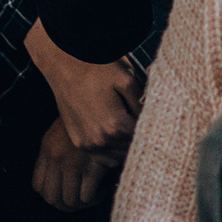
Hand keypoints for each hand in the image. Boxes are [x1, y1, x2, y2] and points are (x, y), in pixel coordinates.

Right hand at [26, 20, 142, 153]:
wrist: (63, 65)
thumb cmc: (95, 70)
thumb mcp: (127, 81)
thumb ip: (144, 105)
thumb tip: (157, 121)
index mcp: (116, 126)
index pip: (146, 139)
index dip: (152, 130)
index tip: (155, 121)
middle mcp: (101, 140)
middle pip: (133, 149)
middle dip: (138, 137)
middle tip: (138, 120)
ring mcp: (88, 144)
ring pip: (119, 155)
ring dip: (125, 144)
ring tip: (124, 125)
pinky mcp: (79, 142)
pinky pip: (104, 155)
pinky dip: (111, 147)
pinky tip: (110, 131)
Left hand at [31, 117, 117, 212]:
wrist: (99, 106)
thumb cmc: (82, 123)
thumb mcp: (58, 136)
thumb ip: (53, 157)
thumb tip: (56, 182)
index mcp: (46, 152)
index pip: (37, 186)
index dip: (50, 196)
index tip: (64, 193)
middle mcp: (56, 159)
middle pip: (52, 198)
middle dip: (66, 206)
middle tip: (80, 202)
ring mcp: (73, 163)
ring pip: (70, 200)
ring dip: (82, 204)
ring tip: (92, 197)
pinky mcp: (92, 165)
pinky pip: (87, 194)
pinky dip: (93, 198)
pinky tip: (102, 190)